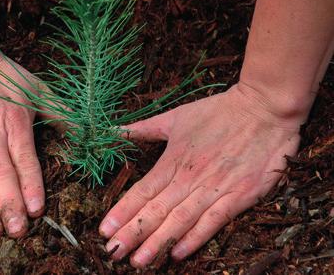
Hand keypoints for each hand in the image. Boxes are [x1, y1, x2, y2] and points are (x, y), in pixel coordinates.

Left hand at [99, 83, 301, 266]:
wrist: (264, 108)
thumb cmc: (218, 112)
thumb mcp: (176, 117)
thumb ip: (144, 129)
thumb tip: (115, 130)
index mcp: (173, 160)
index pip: (142, 191)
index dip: (122, 212)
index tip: (104, 230)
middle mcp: (190, 178)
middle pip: (156, 210)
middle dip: (132, 233)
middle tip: (113, 252)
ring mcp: (215, 188)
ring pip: (180, 220)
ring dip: (157, 242)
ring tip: (138, 261)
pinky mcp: (240, 195)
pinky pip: (214, 221)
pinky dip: (195, 238)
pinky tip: (177, 253)